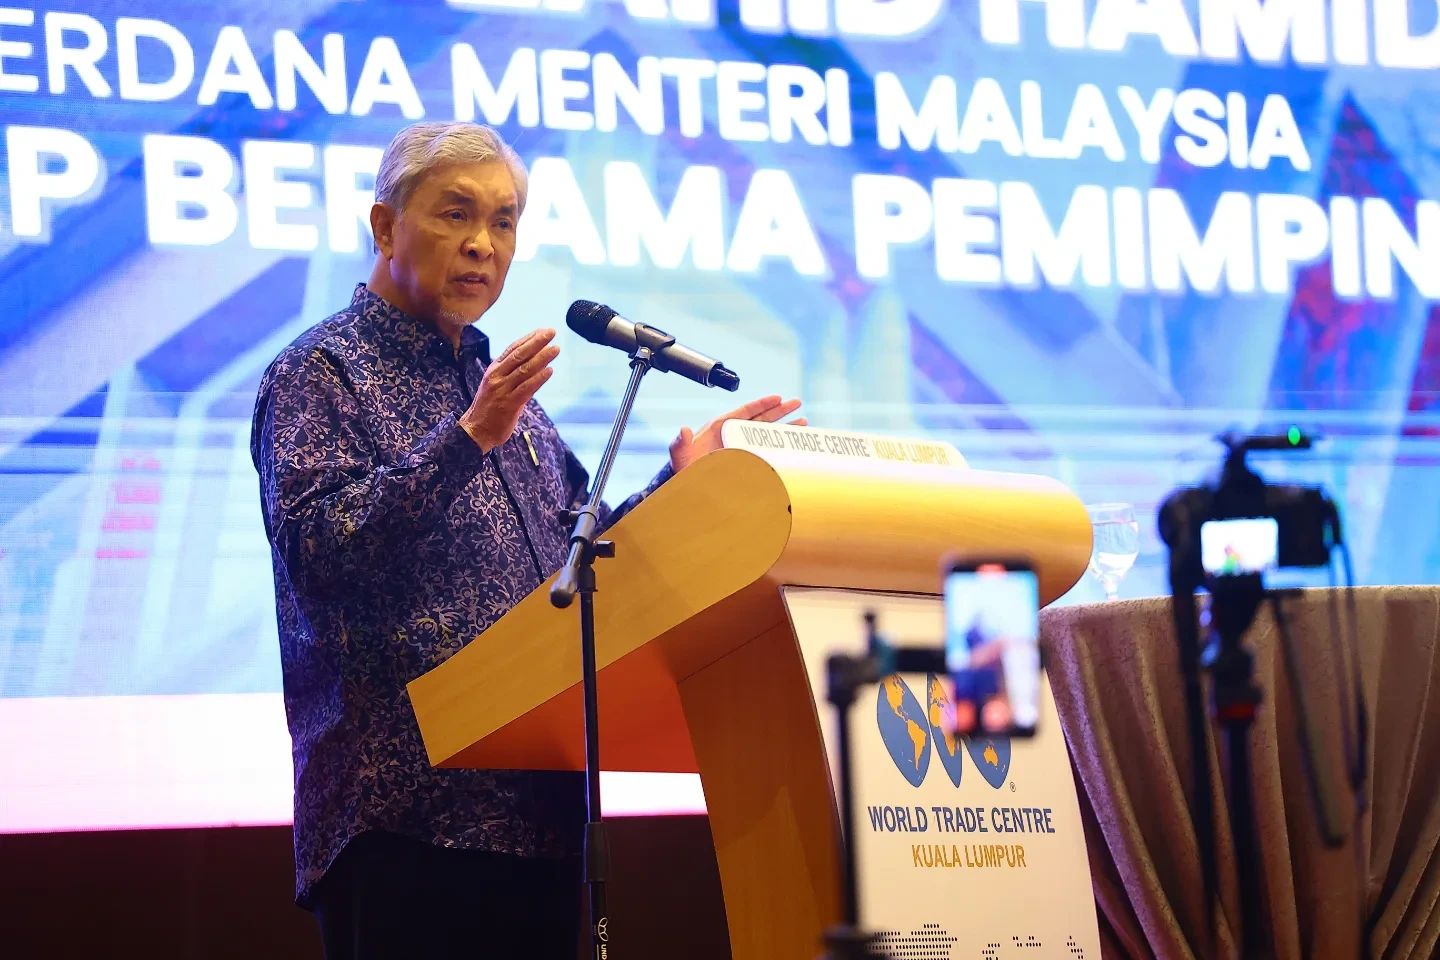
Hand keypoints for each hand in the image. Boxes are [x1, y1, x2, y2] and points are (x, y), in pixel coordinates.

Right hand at [459, 328, 559, 451]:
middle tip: (551, 332)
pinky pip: (526, 388)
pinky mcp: (509, 404)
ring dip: (542, 357)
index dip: (528, 338)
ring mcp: (502, 390)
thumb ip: (514, 375)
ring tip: (555, 349)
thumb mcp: (498, 385)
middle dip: (536, 342)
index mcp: (494, 370)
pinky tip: (550, 370)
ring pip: (524, 369)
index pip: (512, 349)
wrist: (476, 431)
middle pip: (519, 355)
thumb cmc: (489, 408)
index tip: (542, 330)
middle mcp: (497, 377)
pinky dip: (539, 378)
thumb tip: (536, 363)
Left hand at [669, 394, 804, 471]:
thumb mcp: (681, 455)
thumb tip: (683, 430)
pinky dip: (780, 444)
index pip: (745, 411)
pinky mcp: (748, 457)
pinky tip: (793, 443)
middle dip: (779, 410)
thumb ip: (681, 443)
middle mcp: (734, 433)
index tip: (777, 398)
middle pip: (761, 418)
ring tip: (803, 421)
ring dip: (784, 426)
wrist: (689, 484)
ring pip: (767, 432)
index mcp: (721, 426)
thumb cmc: (684, 467)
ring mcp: (742, 445)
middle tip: (796, 402)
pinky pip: (766, 448)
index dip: (761, 404)